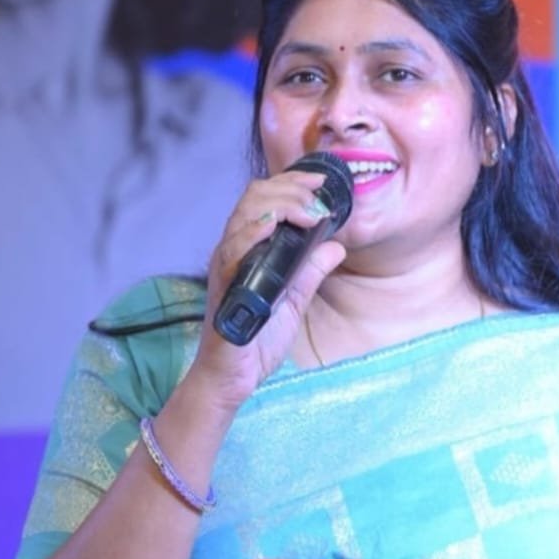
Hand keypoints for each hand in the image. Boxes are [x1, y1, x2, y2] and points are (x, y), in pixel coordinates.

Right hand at [189, 171, 346, 409]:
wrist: (233, 377)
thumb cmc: (257, 340)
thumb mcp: (294, 300)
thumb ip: (311, 271)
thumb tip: (336, 245)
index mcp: (250, 248)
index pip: (265, 198)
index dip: (291, 182)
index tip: (320, 181)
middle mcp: (234, 250)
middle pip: (255, 198)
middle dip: (290, 189)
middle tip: (318, 197)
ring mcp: (226, 266)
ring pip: (244, 215)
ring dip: (279, 204)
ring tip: (308, 211)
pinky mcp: (223, 285)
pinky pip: (232, 250)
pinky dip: (252, 232)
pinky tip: (272, 225)